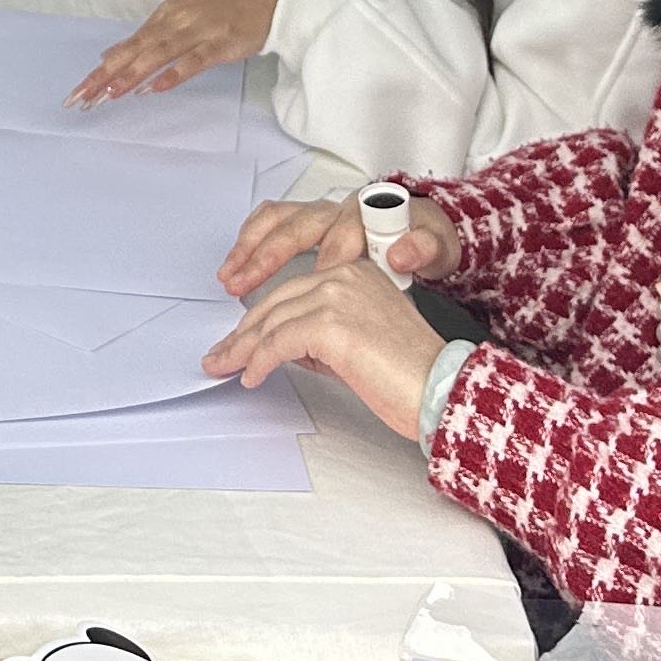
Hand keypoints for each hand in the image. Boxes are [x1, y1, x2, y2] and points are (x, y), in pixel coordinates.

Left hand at [69, 0, 281, 104]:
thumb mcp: (185, 17)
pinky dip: (174, 74)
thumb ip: (153, 36)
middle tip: (81, 98)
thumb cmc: (228, 8)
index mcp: (166, 15)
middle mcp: (176, 21)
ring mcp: (198, 31)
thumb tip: (117, 55)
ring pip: (158, 55)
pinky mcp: (220, 43)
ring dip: (133, 75)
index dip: (103, 69)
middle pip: (135, 51)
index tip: (80, 90)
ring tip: (110, 94)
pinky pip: (193, 61)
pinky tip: (157, 88)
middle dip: (107, 76)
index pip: (127, 44)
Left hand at [202, 238, 453, 438]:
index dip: (262, 318)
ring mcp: (336, 296)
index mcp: (355, 272)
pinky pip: (278, 343)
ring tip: (224, 367)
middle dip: (243, 333)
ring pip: (272, 321)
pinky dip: (259, 362)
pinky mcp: (330, 324)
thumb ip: (321, 336)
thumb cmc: (410, 375)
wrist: (440, 389)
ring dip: (242, 349)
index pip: (294, 290)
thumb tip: (284, 348)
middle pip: (276, 302)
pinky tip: (251, 377)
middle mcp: (343, 275)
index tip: (240, 339)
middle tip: (220, 355)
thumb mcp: (358, 343)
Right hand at [220, 191, 455, 297]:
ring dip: (250, 247)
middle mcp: (339, 209)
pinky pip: (273, 218)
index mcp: (369, 217)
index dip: (320, 267)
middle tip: (243, 285)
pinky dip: (252, 236)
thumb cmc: (425, 243)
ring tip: (230, 276)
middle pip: (296, 226)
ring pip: (277, 219)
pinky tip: (238, 261)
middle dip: (267, 256)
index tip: (308, 296)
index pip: (339, 239)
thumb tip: (399, 254)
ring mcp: (321, 212)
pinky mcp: (310, 218)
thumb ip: (421, 250)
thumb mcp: (436, 249)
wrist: (425, 228)